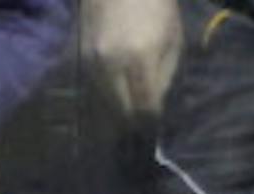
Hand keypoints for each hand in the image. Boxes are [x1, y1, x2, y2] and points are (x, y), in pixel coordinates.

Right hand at [83, 0, 181, 118]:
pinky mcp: (80, 56)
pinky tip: (115, 91)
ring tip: (128, 108)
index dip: (151, 118)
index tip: (154, 122)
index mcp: (140, 58)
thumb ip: (165, 76)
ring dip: (117, 108)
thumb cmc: (155, 5)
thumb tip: (154, 104)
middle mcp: (112, 64)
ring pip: (105, 101)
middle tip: (141, 119)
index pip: (144, 106)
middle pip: (121, 110)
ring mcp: (93, 60)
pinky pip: (94, 86)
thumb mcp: (173, 39)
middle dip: (133, 118)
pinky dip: (106, 93)